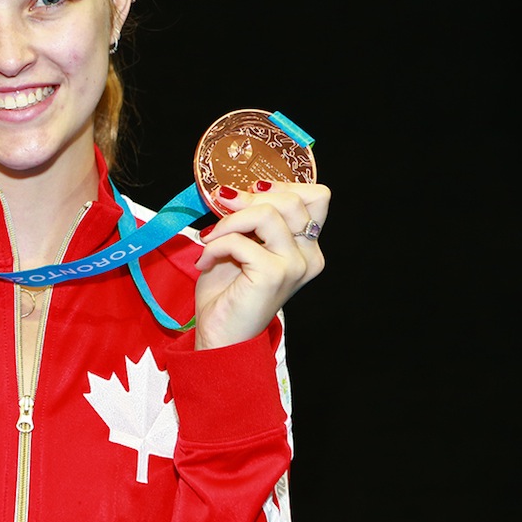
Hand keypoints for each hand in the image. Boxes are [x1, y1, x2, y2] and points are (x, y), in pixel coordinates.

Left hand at [192, 180, 330, 349]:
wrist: (220, 336)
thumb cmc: (228, 293)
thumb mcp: (242, 245)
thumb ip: (249, 219)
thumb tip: (233, 191)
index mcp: (306, 247)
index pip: (316, 196)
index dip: (280, 185)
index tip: (248, 193)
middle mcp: (308, 256)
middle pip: (292, 199)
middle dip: (249, 198)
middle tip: (222, 209)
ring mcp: (294, 265)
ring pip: (267, 213)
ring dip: (229, 221)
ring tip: (210, 238)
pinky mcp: (274, 275)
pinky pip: (241, 240)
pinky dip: (216, 245)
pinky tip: (205, 261)